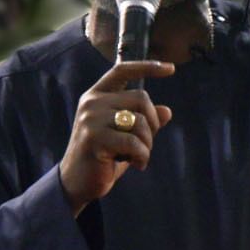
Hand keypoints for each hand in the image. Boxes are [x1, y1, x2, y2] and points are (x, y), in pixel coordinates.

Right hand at [58, 60, 176, 215]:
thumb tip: (167, 111)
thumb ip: (143, 121)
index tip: (171, 68)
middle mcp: (91, 102)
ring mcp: (90, 119)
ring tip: (138, 156)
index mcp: (96, 95)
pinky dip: (142, 156)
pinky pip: (134, 142)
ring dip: (148, 143)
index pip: (122, 71)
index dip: (148, 67)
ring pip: (140, 120)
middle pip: (141, 98)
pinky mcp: (94, 138)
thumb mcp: (126, 136)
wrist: (77, 183)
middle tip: (145, 144)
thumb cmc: (104, 157)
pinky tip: (137, 165)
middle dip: (152, 123)